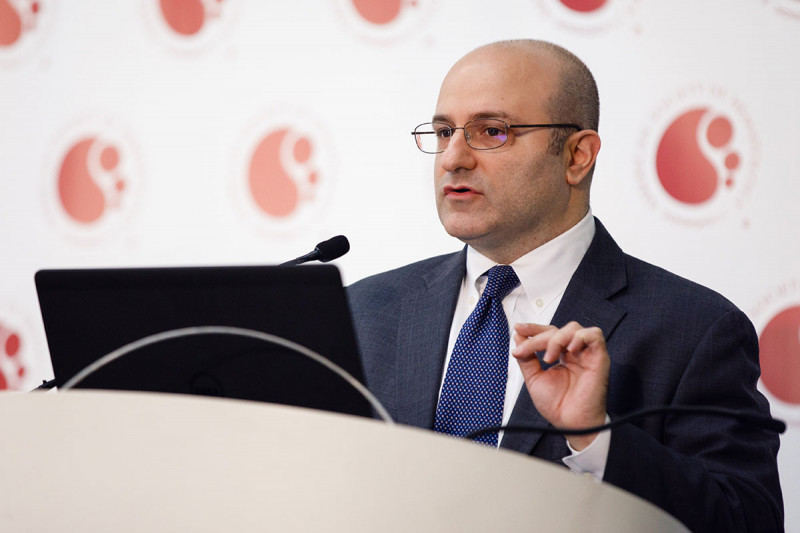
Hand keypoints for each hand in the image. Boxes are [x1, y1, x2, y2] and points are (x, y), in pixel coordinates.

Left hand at [511, 321, 609, 450]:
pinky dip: (579, 337)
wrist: (570, 424)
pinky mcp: (599, 358)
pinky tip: (569, 350)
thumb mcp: (534, 379)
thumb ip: (527, 358)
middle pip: (557, 329)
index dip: (534, 328)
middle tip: (526, 350)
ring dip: (557, 338)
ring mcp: (587, 355)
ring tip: (549, 357)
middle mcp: (574, 353)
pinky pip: (595, 335)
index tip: (519, 329)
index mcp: (561, 356)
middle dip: (538, 337)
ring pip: (574, 329)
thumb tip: (519, 338)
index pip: (549, 333)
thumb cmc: (557, 406)